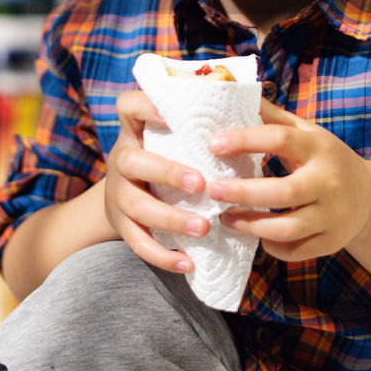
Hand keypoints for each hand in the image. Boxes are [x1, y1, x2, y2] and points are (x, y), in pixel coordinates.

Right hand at [105, 89, 210, 272]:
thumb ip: (198, 127)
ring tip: (203, 227)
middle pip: (133, 161)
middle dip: (167, 172)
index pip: (128, 106)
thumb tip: (253, 108)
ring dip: (170, 218)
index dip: (146, 107)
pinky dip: (162, 256)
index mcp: (136, 132)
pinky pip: (137, 243)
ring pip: (136, 206)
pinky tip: (188, 263)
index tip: (172, 116)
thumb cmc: (164, 159)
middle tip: (200, 184)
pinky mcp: (121, 225)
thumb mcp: (170, 139)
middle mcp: (122, 160)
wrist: (123, 196)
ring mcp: (118, 194)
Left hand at [207, 99, 370, 260]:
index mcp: (318, 147)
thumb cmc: (323, 158)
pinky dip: (272, 247)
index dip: (245, 140)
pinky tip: (254, 236)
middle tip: (212, 190)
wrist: (367, 197)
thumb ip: (272, 117)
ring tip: (225, 217)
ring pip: (288, 228)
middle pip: (283, 192)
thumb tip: (234, 92)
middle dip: (243, 192)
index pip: (280, 139)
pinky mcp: (332, 242)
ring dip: (251, 225)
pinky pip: (296, 251)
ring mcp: (333, 215)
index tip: (213, 145)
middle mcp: (329, 181)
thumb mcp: (305, 132)